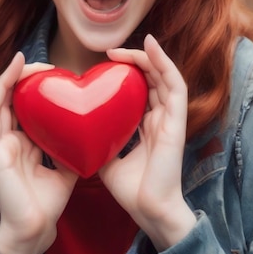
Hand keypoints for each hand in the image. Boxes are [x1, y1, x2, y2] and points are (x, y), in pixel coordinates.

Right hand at [0, 52, 77, 253]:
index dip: (38, 86)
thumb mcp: (67, 165)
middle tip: (48, 65)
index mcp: (24, 141)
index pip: (27, 105)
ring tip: (28, 61)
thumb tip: (94, 127)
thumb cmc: (49, 201)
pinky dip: (1, 86)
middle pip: (14, 97)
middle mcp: (9, 137)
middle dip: (28, 77)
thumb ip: (73, 146)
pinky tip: (13, 70)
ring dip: (13, 76)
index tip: (58, 73)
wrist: (36, 228)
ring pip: (0, 98)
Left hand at [100, 35, 195, 251]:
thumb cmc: (130, 189)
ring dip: (149, 57)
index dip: (127, 72)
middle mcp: (160, 118)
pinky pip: (175, 85)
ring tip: (135, 43)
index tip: (104, 63)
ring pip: (165, 76)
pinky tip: (151, 46)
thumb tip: (75, 129)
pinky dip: (164, 63)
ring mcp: (170, 118)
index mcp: (147, 125)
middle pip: (152, 78)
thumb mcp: (106, 157)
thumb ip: (98, 140)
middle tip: (111, 53)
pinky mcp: (177, 121)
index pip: (141, 89)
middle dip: (135, 61)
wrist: (148, 210)